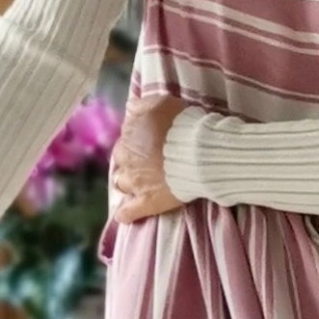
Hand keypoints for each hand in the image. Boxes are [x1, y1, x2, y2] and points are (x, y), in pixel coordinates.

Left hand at [109, 94, 187, 223]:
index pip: (127, 137)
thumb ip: (142, 105)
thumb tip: (130, 107)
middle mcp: (127, 159)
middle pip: (121, 161)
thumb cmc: (183, 124)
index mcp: (130, 135)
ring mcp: (135, 183)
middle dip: (130, 161)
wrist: (198, 152)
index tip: (149, 141)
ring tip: (137, 184)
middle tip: (144, 162)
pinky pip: (128, 212)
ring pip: (121, 184)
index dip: (138, 139)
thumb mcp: (162, 103)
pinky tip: (123, 216)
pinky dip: (124, 214)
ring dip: (126, 183)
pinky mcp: (147, 202)